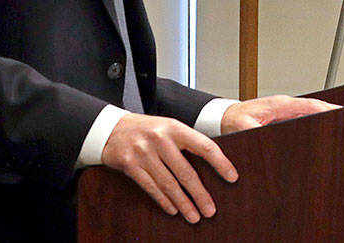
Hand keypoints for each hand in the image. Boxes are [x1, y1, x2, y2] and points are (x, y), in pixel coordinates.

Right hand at [101, 112, 237, 222]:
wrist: (111, 128)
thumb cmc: (147, 129)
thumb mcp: (169, 127)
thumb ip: (187, 142)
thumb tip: (211, 166)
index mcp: (175, 127)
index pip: (204, 146)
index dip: (220, 163)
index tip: (232, 177)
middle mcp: (160, 139)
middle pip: (186, 171)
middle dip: (200, 194)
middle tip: (211, 210)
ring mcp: (144, 152)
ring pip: (168, 184)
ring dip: (183, 203)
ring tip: (194, 216)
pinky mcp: (130, 164)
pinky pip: (151, 187)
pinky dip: (164, 201)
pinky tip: (173, 209)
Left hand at [220, 94, 337, 133]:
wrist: (225, 116)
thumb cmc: (234, 120)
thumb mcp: (243, 127)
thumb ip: (255, 130)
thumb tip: (266, 134)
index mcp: (279, 104)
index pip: (309, 104)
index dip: (326, 109)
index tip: (340, 112)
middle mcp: (284, 104)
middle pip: (314, 105)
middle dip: (331, 110)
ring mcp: (284, 108)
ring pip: (310, 109)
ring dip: (324, 113)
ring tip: (340, 121)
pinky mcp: (283, 113)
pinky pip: (304, 113)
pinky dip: (316, 116)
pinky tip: (323, 124)